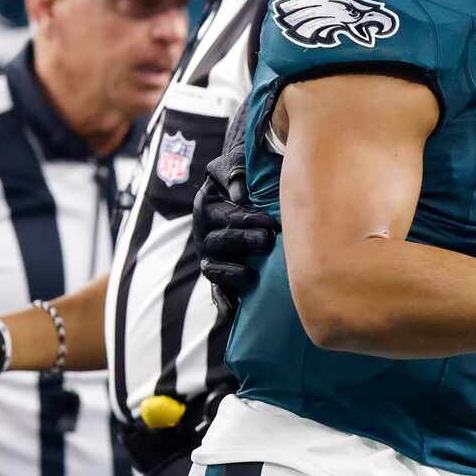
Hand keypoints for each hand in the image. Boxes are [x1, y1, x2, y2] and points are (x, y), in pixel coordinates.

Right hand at [193, 153, 277, 315]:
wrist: (244, 189)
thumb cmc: (243, 176)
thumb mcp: (236, 165)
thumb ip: (235, 173)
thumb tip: (239, 193)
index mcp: (206, 206)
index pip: (224, 216)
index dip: (246, 220)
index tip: (271, 222)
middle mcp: (204, 233)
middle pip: (219, 242)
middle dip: (243, 243)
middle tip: (268, 241)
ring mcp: (210, 256)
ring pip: (215, 270)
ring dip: (233, 274)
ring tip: (253, 276)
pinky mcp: (220, 274)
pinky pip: (217, 291)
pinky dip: (224, 301)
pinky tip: (233, 310)